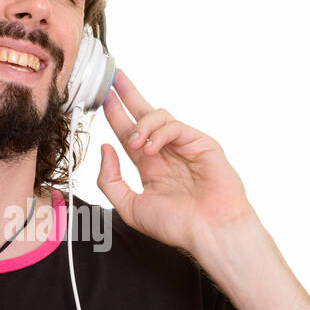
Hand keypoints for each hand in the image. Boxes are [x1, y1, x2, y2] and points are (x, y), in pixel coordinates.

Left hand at [96, 69, 255, 254]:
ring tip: (135, 145)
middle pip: (144, 113)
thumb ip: (110, 180)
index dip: (114, 112)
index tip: (100, 96)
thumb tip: (104, 148)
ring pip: (159, 116)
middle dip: (127, 93)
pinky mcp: (202, 143)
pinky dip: (159, 133)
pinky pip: (176, 126)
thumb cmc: (176, 226)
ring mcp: (185, 145)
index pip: (128, 131)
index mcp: (150, 166)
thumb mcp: (130, 207)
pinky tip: (151, 149)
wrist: (209, 233)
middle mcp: (166, 152)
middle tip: (112, 76)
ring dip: (141, 126)